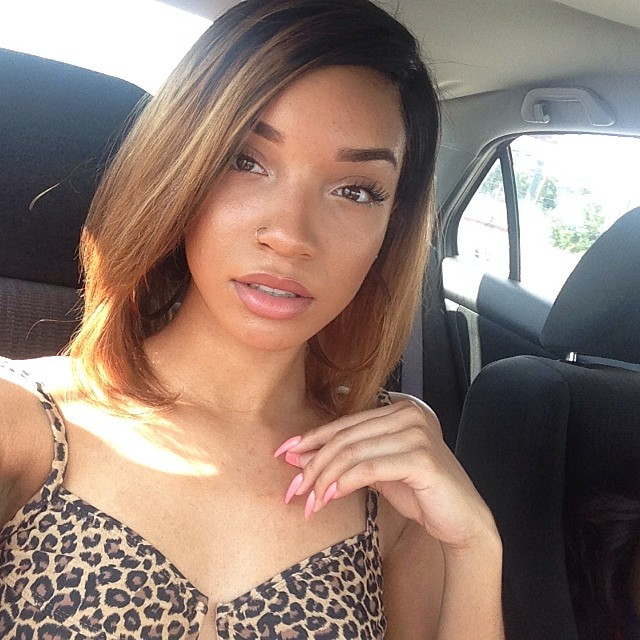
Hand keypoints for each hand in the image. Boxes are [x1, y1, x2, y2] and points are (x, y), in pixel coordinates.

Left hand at [274, 395, 498, 552]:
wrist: (461, 518)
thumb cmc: (418, 491)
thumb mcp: (376, 470)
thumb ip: (344, 458)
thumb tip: (296, 457)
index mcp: (398, 407)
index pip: (345, 422)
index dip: (311, 438)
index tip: (283, 454)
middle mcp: (409, 412)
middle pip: (345, 437)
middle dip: (313, 464)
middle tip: (293, 489)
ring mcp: (417, 432)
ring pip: (353, 452)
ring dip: (324, 478)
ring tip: (309, 501)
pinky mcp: (421, 457)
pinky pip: (369, 467)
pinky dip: (344, 482)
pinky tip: (329, 498)